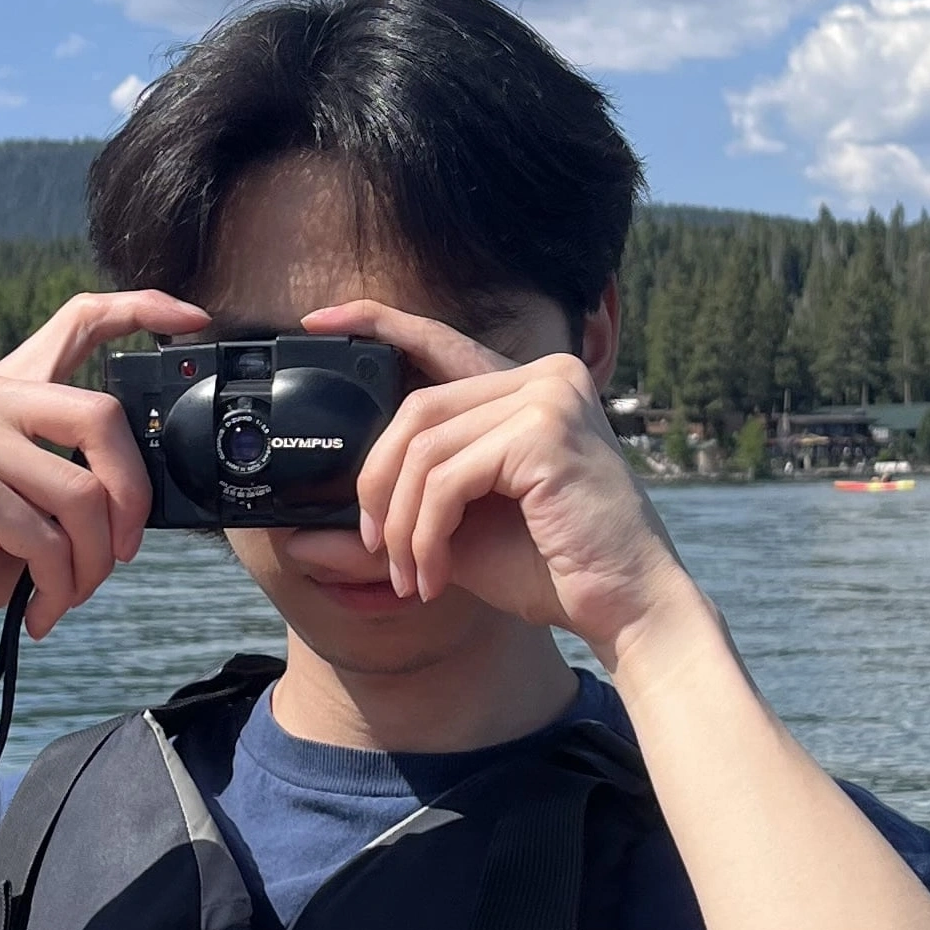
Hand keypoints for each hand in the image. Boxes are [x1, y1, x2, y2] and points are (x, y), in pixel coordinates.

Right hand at [0, 289, 207, 671]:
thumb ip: (71, 470)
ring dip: (93, 562)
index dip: (141, 309)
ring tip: (69, 592)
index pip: (77, 320)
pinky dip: (59, 586)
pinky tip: (40, 610)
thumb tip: (150, 487)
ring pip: (83, 493)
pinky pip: (48, 539)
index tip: (193, 319)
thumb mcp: (23, 500)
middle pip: (103, 417)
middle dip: (133, 497)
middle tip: (126, 551)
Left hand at [304, 300, 697, 664]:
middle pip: (416, 410)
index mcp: (528, 387)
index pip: (439, 342)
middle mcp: (543, 376)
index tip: (319, 322)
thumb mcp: (456, 534)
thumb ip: (395, 518)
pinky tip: (434, 577)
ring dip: (402, 524)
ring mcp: (548, 397)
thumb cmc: (553, 568)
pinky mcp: (545, 432)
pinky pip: (447, 479)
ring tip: (411, 574)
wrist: (627, 607)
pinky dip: (426, 535)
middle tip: (377, 547)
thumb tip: (302, 536)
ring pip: (424, 449)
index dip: (376, 323)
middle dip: (379, 484)